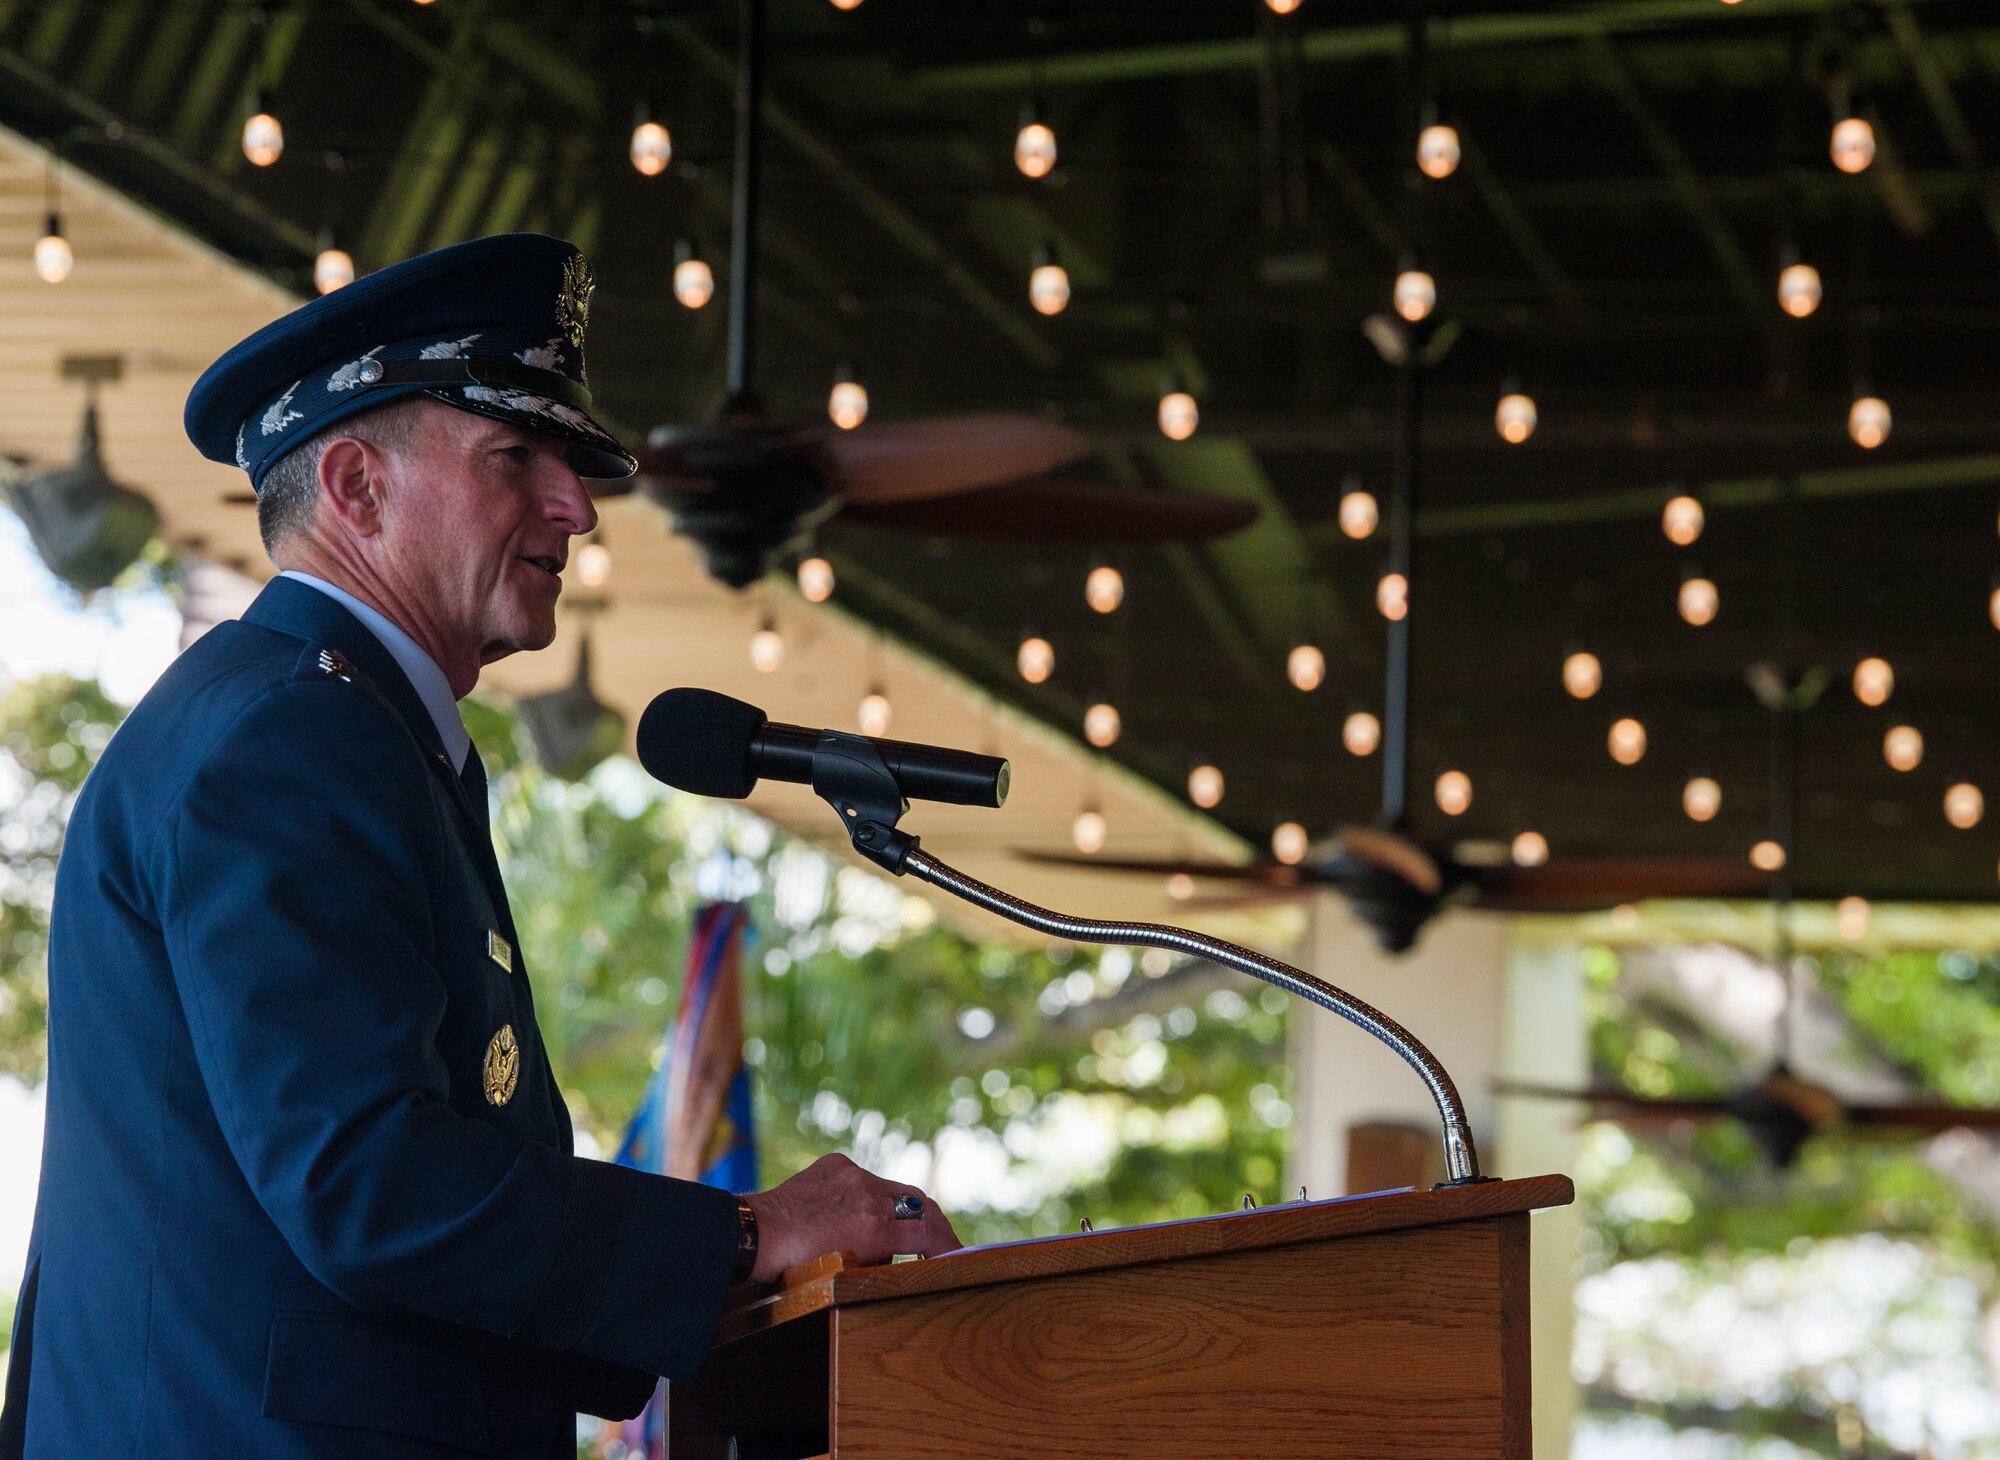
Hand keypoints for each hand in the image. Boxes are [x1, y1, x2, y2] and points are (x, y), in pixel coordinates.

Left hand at [742, 1153, 961, 1282]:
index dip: (949, 1243)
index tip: (958, 1254)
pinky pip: (864, 1178)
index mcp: (874, 1226)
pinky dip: (868, 1196)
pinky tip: (853, 1213)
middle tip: (937, 1242)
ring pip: (893, 1189)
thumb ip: (882, 1258)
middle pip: (920, 1203)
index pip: (929, 1229)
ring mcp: (852, 1174)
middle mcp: (868, 1194)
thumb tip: (904, 1254)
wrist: (753, 1235)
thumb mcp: (849, 1272)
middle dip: (932, 1223)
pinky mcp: (835, 1162)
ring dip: (898, 1210)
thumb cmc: (795, 1267)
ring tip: (888, 1234)